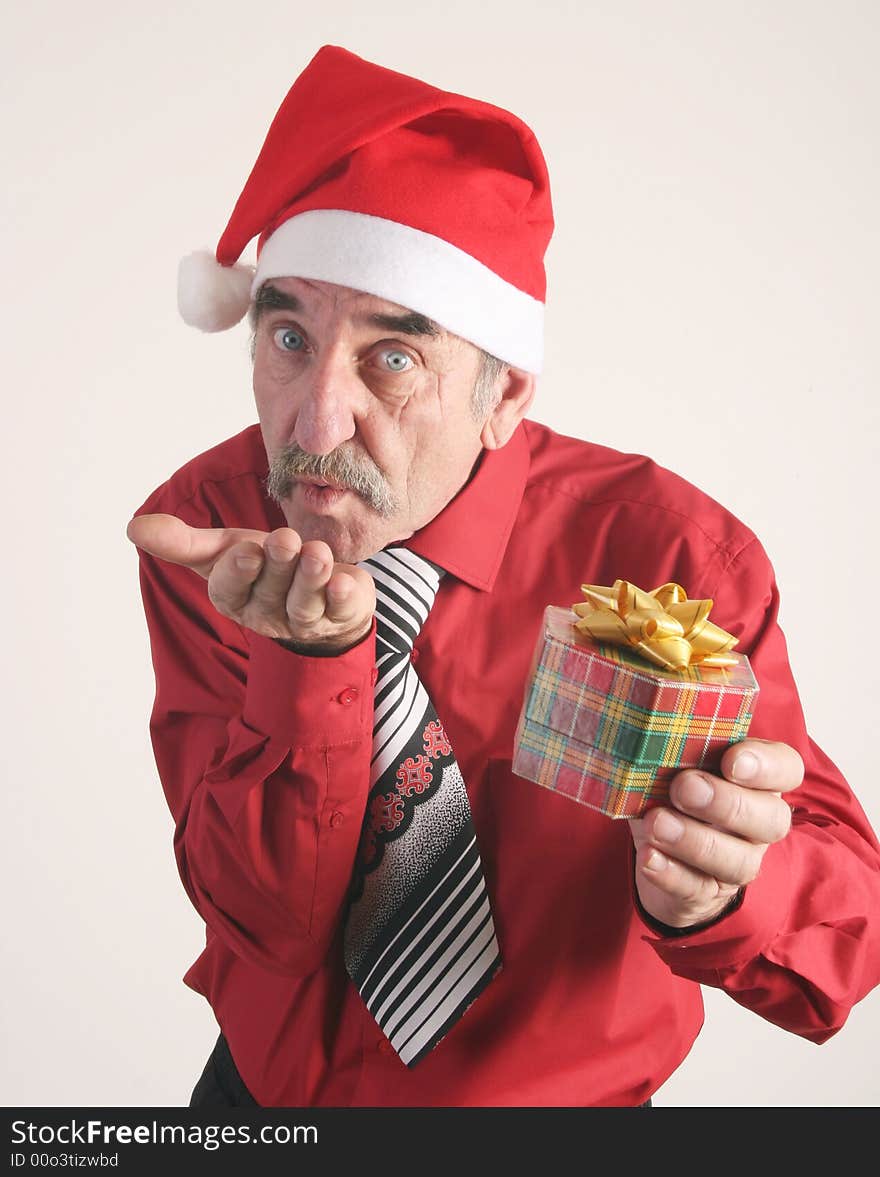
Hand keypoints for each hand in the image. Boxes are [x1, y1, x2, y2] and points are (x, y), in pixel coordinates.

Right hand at [126, 513, 375, 653]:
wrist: (316, 586)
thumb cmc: (265, 566)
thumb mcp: (224, 549)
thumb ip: (184, 542)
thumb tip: (132, 527)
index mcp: (235, 599)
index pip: (230, 592)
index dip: (237, 573)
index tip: (246, 550)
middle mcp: (268, 615)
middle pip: (270, 593)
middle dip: (277, 566)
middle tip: (285, 540)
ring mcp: (305, 621)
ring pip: (304, 604)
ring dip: (310, 578)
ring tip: (317, 553)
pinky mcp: (341, 617)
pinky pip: (341, 611)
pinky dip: (343, 597)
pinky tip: (345, 582)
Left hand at [629, 738, 802, 929]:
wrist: (657, 851)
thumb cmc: (671, 792)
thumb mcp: (674, 763)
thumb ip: (675, 745)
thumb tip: (650, 726)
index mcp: (758, 780)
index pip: (786, 769)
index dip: (767, 766)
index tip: (732, 760)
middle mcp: (759, 823)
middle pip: (771, 819)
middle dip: (727, 803)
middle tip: (684, 787)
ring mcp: (737, 861)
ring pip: (737, 861)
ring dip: (695, 841)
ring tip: (657, 823)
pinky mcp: (706, 893)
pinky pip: (696, 888)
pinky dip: (671, 873)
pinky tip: (649, 857)